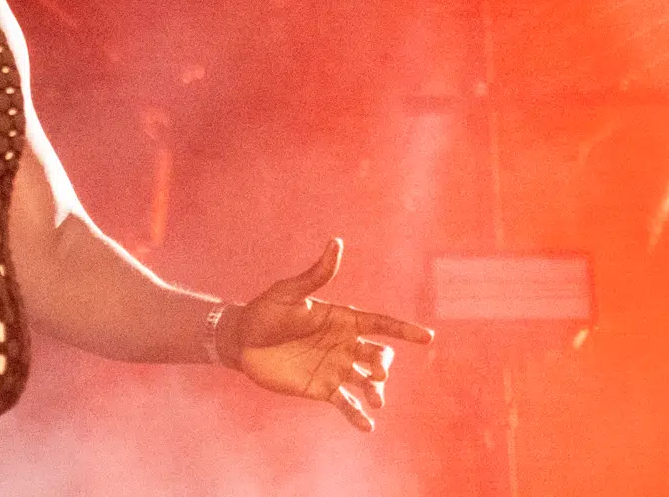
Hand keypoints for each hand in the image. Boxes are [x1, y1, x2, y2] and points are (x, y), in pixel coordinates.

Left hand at [228, 238, 432, 430]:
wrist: (241, 340)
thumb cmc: (266, 311)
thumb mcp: (290, 292)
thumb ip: (317, 274)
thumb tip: (336, 242)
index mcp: (343, 319)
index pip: (380, 324)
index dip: (404, 330)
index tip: (427, 337)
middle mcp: (345, 344)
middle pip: (378, 355)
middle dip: (383, 364)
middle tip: (376, 373)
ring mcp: (335, 368)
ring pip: (366, 382)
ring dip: (376, 392)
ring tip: (376, 402)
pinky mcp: (322, 389)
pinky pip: (346, 404)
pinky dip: (358, 416)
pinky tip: (366, 426)